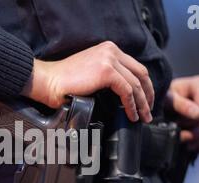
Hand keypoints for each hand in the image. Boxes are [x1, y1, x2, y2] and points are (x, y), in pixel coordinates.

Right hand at [21, 41, 154, 122]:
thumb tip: (124, 93)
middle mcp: (111, 51)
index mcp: (109, 49)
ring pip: (136, 84)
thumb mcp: (91, 72)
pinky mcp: (106, 71)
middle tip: (149, 111)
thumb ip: (107, 75)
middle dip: (148, 94)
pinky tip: (131, 115)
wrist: (49, 81)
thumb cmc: (64, 82)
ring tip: (143, 117)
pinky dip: (132, 105)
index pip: (135, 67)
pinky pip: (127, 91)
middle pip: (141, 74)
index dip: (144, 85)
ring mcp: (109, 59)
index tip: (146, 100)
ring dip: (142, 103)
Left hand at [165, 75, 198, 151]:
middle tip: (181, 139)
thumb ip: (180, 105)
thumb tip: (198, 114)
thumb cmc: (165, 98)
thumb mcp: (167, 99)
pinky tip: (198, 148)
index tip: (176, 125)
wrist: (167, 100)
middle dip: (197, 133)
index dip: (192, 121)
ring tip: (188, 146)